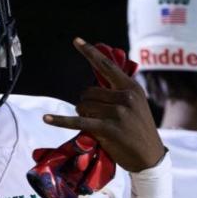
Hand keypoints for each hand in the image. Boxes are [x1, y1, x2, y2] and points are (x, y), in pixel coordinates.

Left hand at [43, 38, 164, 172]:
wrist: (150, 157)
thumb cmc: (139, 130)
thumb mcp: (135, 105)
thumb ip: (118, 92)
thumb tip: (94, 85)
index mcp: (131, 87)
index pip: (106, 65)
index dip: (89, 52)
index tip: (76, 40)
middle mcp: (125, 96)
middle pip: (88, 91)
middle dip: (85, 103)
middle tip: (95, 116)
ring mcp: (117, 112)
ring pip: (83, 106)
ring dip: (83, 115)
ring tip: (97, 126)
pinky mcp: (107, 128)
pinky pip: (78, 121)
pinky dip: (61, 121)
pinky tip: (47, 118)